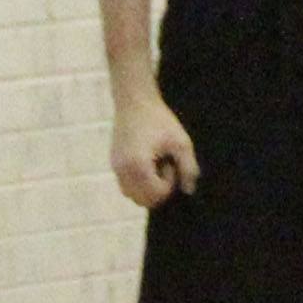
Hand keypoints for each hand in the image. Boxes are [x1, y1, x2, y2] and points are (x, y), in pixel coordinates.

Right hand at [111, 92, 197, 209]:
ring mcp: (115, 167)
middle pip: (142, 201)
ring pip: (132, 195)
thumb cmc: (159, 119)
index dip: (169, 184)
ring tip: (155, 164)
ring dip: (146, 188)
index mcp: (138, 166)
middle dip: (157, 189)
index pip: (156, 194)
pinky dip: (137, 182)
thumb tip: (189, 190)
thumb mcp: (180, 142)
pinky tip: (147, 162)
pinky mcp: (113, 163)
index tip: (171, 164)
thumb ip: (188, 167)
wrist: (135, 101)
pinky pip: (125, 185)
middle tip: (164, 166)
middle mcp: (122, 170)